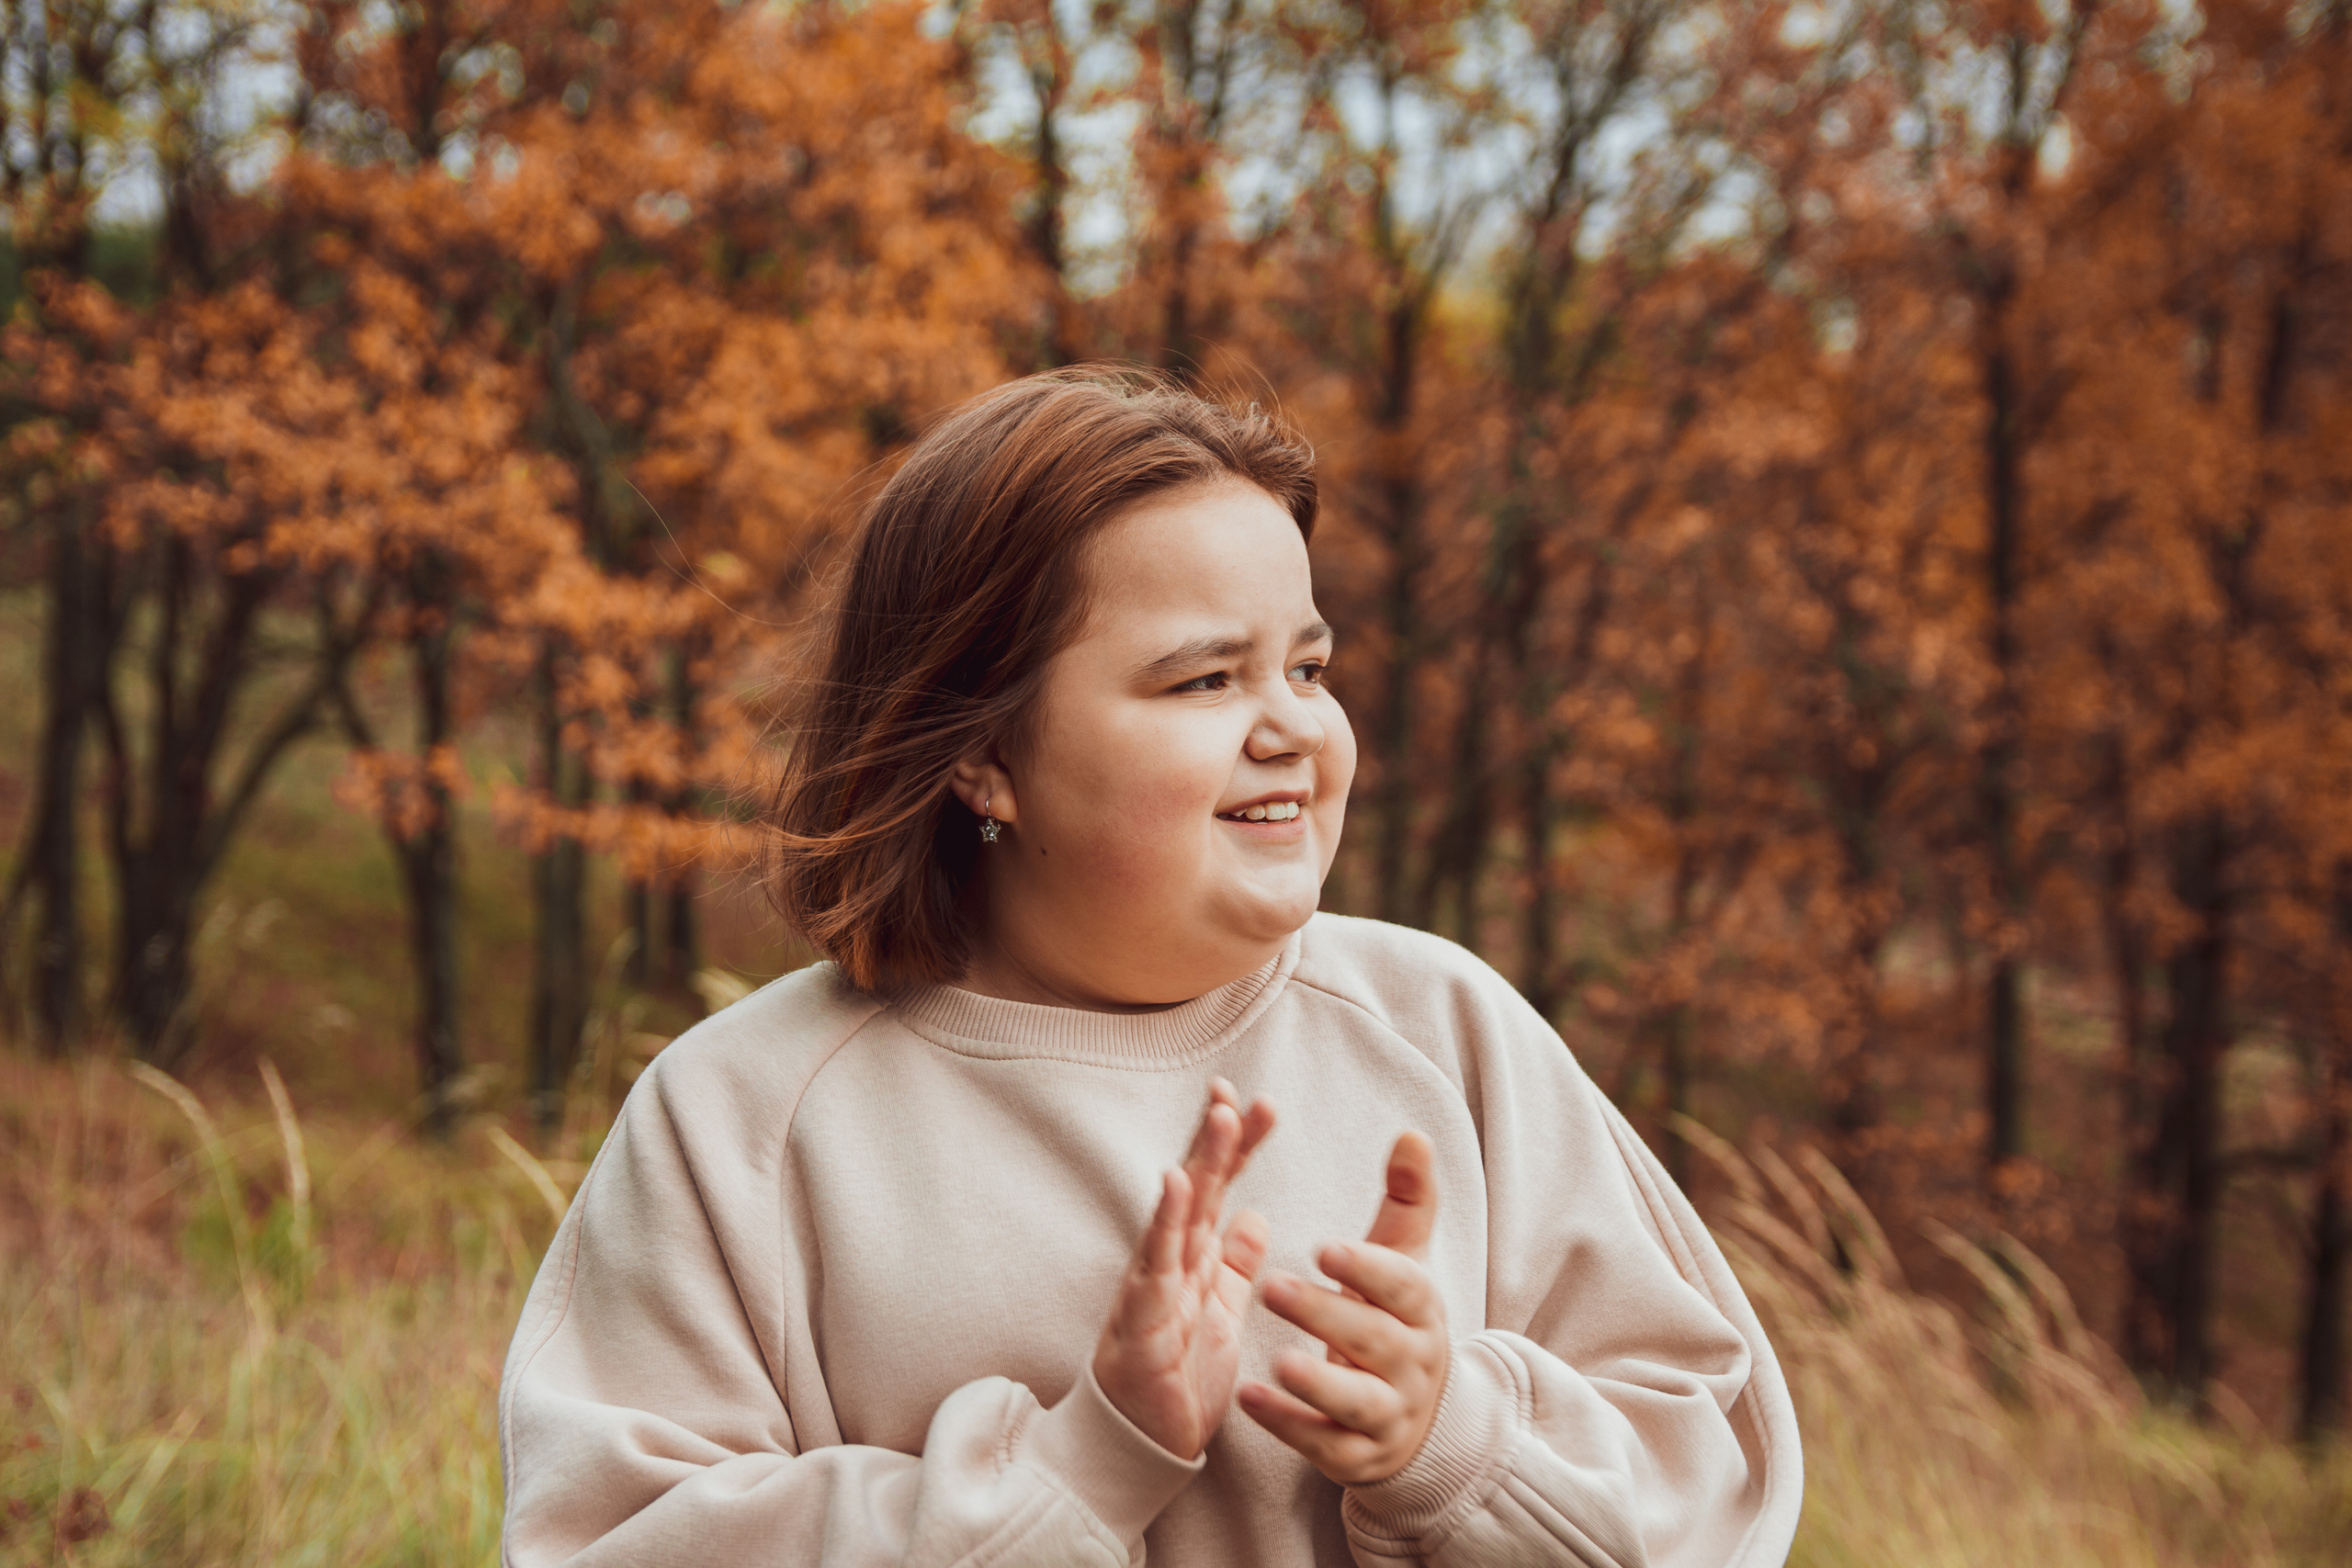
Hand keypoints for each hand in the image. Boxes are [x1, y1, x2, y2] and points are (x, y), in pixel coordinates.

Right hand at [1092, 1079, 1276, 1459]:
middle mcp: (1169, 1263)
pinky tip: (1176, 1183)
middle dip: (1217, 1139)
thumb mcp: (1220, 1313)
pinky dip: (1165, 1221)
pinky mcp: (1142, 1319)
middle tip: (1237, 1092)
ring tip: (1220, 1116)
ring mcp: (1152, 1286)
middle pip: (1197, 1188)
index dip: (1234, 1148)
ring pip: (1178, 1213)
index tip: (1257, 1104)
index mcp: (1192, 1261)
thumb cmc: (1176, 1378)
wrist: (1143, 1445)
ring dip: (1199, 1161)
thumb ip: (1234, 1265)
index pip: (1216, 1191)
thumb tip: (1256, 1216)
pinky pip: (1155, 1264)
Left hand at [1239, 1131, 1447, 1484]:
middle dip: (1327, 1315)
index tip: (1325, 1248)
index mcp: (1421, 1311)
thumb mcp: (1402, 1261)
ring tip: (1276, 1359)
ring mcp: (1386, 1415)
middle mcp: (1412, 1365)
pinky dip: (1288, 1427)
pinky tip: (1247, 1399)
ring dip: (1316, 1381)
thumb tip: (1413, 1133)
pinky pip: (1324, 1445)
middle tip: (1272, 1288)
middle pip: (1374, 1340)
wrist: (1415, 1419)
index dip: (1369, 1269)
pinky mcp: (1356, 1456)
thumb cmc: (1394, 1320)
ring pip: (1356, 1403)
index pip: (1404, 1287)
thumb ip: (1407, 1198)